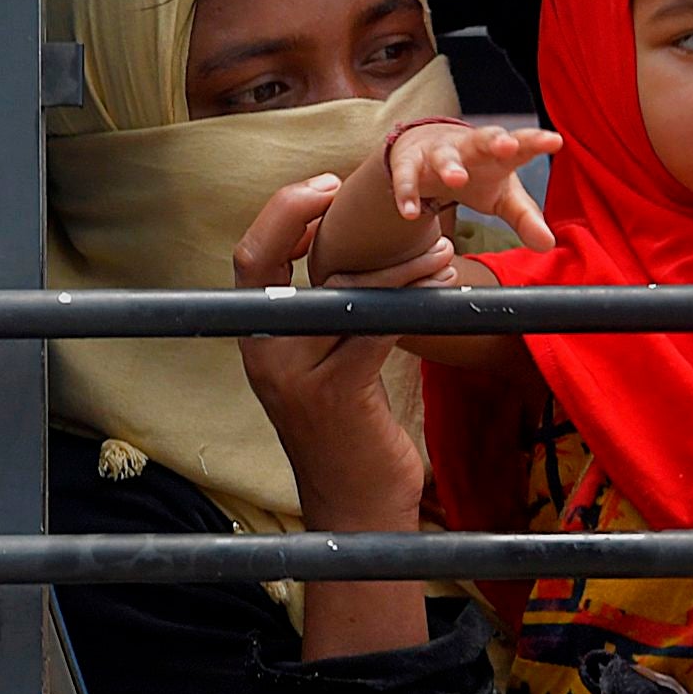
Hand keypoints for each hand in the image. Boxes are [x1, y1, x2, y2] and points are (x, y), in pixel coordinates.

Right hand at [230, 172, 433, 532]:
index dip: (280, 213)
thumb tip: (352, 257)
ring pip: (342, 291)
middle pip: (267, 260)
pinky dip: (413, 299)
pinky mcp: (335, 392)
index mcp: (257, 339)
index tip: (322, 187)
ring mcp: (293, 374)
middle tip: (349, 188)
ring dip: (399, 264)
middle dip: (304, 210)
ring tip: (442, 248)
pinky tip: (443, 285)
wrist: (356, 506)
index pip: (249, 258)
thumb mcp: (325, 364)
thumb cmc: (350, 428)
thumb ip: (326, 316)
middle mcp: (263, 353)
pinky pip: (375, 327)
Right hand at [312, 119, 559, 280]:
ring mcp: (438, 152)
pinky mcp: (409, 163)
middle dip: (495, 141)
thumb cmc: (477, 173)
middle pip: (484, 139)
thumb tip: (548, 245)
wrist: (427, 151)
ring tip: (456, 180)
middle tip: (507, 146)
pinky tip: (410, 212)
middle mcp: (470, 147)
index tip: (554, 141)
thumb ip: (525, 218)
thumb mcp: (503, 197)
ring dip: (450, 166)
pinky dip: (407, 193)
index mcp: (499, 153)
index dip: (536, 142)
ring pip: (444, 156)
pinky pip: (406, 177)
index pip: (522, 145)